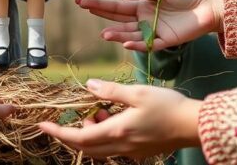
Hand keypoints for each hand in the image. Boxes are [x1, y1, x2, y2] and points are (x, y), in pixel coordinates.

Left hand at [38, 79, 199, 158]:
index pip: (79, 138)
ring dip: (91, 132)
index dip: (59, 133)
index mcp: (117, 131)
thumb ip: (111, 91)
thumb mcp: (137, 93)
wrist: (193, 125)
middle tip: (68, 118)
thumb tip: (89, 85)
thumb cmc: (168, 106)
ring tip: (99, 111)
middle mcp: (121, 146)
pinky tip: (114, 117)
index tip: (43, 125)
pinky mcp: (139, 151)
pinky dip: (105, 135)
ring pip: (99, 148)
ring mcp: (130, 152)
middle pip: (86, 147)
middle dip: (72, 134)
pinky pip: (113, 148)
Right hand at [75, 0, 222, 51]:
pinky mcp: (166, 40)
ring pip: (130, 34)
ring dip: (117, 35)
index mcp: (142, 6)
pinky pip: (149, 44)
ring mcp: (153, 31)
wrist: (209, 7)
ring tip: (104, 35)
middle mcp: (144, 19)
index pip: (116, 6)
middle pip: (118, 19)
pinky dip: (137, 44)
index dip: (99, 5)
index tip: (82, 2)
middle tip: (83, 9)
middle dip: (101, 15)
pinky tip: (126, 43)